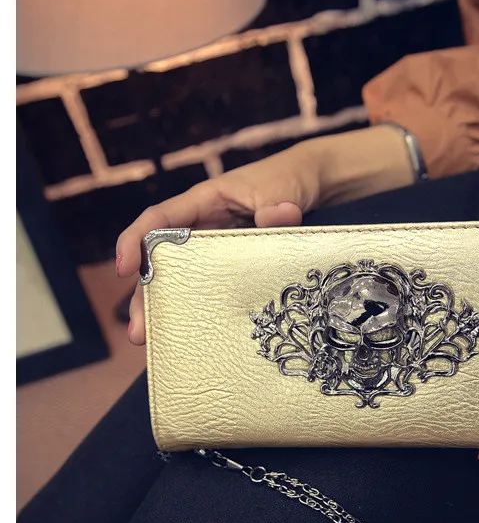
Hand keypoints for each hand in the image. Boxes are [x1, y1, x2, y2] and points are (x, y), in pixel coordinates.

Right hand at [117, 123, 414, 343]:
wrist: (312, 183)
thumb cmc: (290, 178)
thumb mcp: (283, 188)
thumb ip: (277, 205)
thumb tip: (281, 215)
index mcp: (203, 201)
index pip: (157, 219)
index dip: (133, 241)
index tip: (123, 268)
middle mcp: (200, 226)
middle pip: (159, 261)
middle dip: (144, 296)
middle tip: (138, 332)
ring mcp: (212, 248)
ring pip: (178, 279)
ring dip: (164, 309)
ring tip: (151, 344)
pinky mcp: (227, 265)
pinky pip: (204, 287)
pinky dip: (194, 309)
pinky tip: (189, 337)